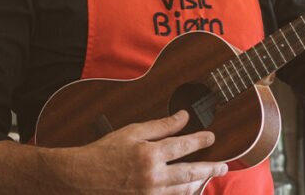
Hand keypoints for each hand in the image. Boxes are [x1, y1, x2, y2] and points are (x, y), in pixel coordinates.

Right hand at [69, 110, 227, 193]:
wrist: (81, 178)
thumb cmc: (103, 153)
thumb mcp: (130, 132)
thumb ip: (159, 125)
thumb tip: (182, 116)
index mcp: (149, 154)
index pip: (183, 146)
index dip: (200, 140)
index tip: (211, 137)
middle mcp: (152, 177)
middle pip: (190, 173)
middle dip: (210, 168)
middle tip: (223, 165)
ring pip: (183, 192)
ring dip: (199, 185)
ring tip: (208, 178)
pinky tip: (187, 192)